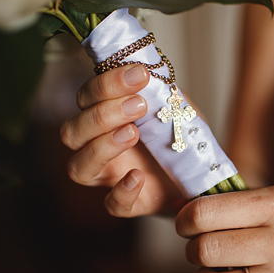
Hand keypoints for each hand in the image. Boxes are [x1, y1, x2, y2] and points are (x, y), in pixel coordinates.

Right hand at [61, 64, 183, 216]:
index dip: (106, 84)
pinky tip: (138, 177)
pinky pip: (112, 205)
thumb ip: (159, 91)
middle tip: (138, 105)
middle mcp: (98, 146)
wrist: (202, 175)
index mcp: (104, 118)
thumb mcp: (174, 107)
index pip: (86, 98)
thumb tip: (149, 67)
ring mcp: (110, 177)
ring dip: (101, 147)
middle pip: (71, 132)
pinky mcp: (129, 203)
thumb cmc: (180, 136)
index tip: (139, 74)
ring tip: (133, 133)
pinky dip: (122, 191)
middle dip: (101, 115)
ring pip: (78, 169)